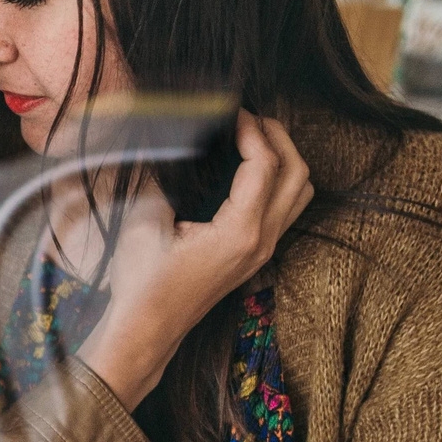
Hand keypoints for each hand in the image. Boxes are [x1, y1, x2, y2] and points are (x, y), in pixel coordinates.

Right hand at [76, 111, 313, 407]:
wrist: (147, 330)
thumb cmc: (142, 281)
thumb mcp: (146, 220)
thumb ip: (162, 175)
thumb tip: (167, 139)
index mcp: (239, 231)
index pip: (265, 164)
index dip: (252, 129)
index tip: (232, 111)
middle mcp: (260, 241)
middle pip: (297, 174)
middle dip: (278, 137)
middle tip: (249, 118)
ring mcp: (262, 251)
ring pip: (300, 193)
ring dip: (285, 159)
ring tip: (254, 138)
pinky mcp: (255, 255)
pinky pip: (286, 209)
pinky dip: (279, 180)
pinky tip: (249, 169)